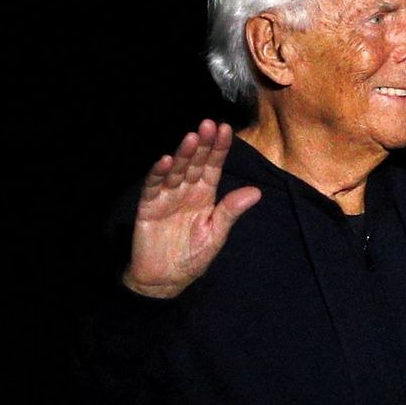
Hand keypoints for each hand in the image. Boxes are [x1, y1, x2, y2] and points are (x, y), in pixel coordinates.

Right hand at [124, 119, 263, 296]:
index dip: (218, 149)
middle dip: (202, 144)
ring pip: (176, 170)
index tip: (225, 130)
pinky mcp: (148, 206)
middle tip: (208, 124)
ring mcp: (167, 196)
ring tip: (190, 138)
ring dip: (183, 154)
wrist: (164, 280)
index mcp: (205, 195)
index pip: (213, 166)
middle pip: (195, 162)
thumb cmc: (192, 257)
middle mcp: (186, 191)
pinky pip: (153, 186)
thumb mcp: (216, 235)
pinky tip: (166, 161)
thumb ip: (231, 212)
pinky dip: (158, 173)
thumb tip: (257, 192)